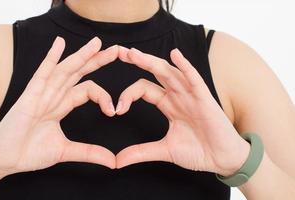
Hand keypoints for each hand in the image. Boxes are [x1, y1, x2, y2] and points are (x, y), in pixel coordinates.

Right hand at [0, 36, 118, 174]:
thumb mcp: (65, 151)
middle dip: (97, 61)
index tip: (113, 111)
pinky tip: (59, 43)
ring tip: (97, 42)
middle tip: (117, 50)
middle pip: (79, 73)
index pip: (86, 90)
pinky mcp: (30, 96)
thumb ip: (89, 152)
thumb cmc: (28, 152)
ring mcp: (42, 94)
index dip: (103, 96)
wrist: (5, 159)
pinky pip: (42, 73)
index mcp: (61, 105)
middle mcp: (53, 96)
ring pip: (65, 70)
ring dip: (81, 55)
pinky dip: (51, 58)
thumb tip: (113, 161)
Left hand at [115, 47, 250, 176]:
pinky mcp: (205, 99)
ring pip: (170, 72)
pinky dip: (185, 66)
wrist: (224, 160)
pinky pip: (194, 79)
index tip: (116, 110)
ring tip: (134, 53)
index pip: (144, 89)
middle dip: (138, 61)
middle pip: (155, 73)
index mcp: (168, 104)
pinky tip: (175, 54)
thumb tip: (117, 161)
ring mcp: (191, 95)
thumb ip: (140, 152)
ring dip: (152, 61)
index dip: (128, 95)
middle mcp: (178, 96)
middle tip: (119, 52)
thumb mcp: (165, 151)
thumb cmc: (199, 151)